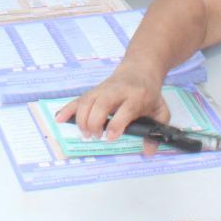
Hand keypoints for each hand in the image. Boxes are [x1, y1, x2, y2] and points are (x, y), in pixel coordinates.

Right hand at [54, 69, 168, 152]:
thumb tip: (149, 151)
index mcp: (137, 96)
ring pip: (87, 101)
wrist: (140, 69)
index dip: (116, 124)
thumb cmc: (149, 93)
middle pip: (101, 104)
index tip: (110, 137)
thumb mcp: (160, 110)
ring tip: (86, 133)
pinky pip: (78, 99)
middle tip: (96, 136)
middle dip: (95, 122)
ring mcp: (103, 90)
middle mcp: (118, 91)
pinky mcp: (94, 91)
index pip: (125, 110)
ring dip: (82, 119)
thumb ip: (157, 131)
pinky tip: (59, 119)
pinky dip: (67, 109)